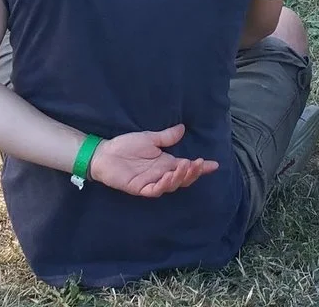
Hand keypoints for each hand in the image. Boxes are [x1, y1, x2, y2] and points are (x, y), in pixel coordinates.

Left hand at [89, 123, 218, 196]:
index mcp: (165, 163)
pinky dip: (164, 184)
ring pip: (171, 185)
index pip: (186, 167)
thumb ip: (166, 137)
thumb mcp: (149, 139)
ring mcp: (151, 182)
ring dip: (180, 177)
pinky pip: (155, 189)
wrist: (104, 153)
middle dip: (193, 172)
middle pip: (182, 178)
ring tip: (186, 166)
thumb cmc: (125, 146)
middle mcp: (161, 174)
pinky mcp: (140, 188)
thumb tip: (182, 128)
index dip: (200, 167)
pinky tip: (169, 175)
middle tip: (198, 163)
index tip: (214, 164)